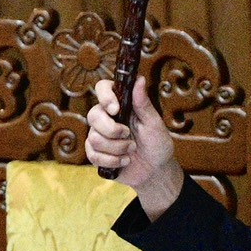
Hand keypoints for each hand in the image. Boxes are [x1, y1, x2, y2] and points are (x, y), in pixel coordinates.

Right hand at [85, 76, 183, 217]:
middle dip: (112, 130)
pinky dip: (112, 161)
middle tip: (128, 135)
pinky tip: (124, 162)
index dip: (105, 97)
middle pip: (93, 115)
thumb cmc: (157, 144)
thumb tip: (139, 79)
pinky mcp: (96, 154)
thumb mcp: (154, 124)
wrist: (155, 172)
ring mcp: (99, 135)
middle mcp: (107, 118)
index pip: (103, 89)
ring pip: (94, 138)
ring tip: (131, 151)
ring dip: (117, 148)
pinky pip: (93, 155)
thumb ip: (143, 104)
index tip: (115, 109)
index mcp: (121, 105)